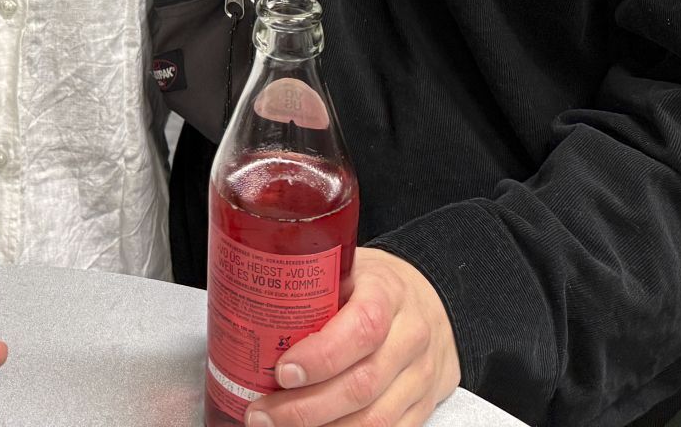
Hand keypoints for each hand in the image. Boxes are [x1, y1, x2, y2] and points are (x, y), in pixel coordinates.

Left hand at [246, 249, 460, 426]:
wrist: (435, 301)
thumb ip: (313, 285)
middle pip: (362, 384)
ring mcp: (419, 376)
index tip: (282, 370)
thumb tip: (245, 301)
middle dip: (305, 407)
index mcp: (388, 293)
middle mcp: (410, 337)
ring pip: (374, 418)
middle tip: (261, 413)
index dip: (321, 355)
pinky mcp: (422, 406)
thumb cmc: (377, 285)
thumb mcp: (350, 269)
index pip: (362, 327)